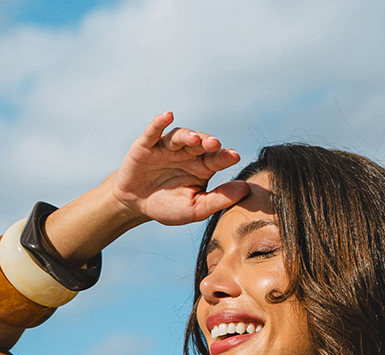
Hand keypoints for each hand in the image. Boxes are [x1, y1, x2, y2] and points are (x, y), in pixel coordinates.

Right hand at [110, 112, 248, 227]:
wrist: (137, 205)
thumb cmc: (169, 206)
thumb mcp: (195, 208)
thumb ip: (219, 199)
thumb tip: (247, 190)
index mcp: (201, 167)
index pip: (215, 159)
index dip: (224, 156)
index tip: (235, 156)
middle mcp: (186, 153)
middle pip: (200, 143)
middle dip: (208, 142)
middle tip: (216, 145)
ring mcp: (166, 147)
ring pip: (179, 136)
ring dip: (187, 135)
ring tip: (195, 139)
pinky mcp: (146, 145)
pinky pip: (153, 131)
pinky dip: (159, 123)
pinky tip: (167, 115)